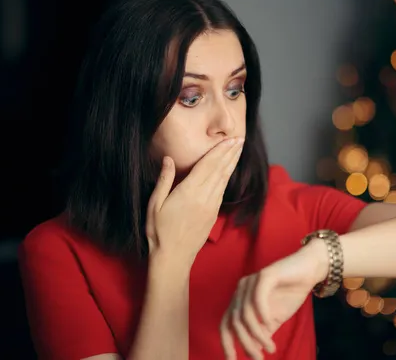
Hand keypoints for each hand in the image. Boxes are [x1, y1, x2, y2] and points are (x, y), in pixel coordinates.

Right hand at [145, 137, 244, 260]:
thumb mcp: (154, 205)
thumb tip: (168, 159)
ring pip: (224, 179)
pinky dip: (227, 177)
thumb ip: (164, 180)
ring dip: (232, 162)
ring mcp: (211, 206)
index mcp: (188, 192)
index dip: (219, 150)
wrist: (173, 257)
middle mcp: (204, 197)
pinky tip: (230, 170)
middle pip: (220, 170)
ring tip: (239, 149)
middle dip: (230, 153)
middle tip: (240, 138)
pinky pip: (222, 190)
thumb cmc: (159, 231)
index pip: (208, 165)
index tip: (229, 139)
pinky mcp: (213, 214)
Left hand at [220, 241, 328, 359]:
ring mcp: (251, 281)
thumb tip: (252, 353)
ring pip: (245, 314)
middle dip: (245, 343)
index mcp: (240, 300)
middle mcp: (241, 290)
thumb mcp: (273, 320)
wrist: (308, 270)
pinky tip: (270, 324)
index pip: (226, 324)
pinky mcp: (265, 275)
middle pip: (234, 322)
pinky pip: (258, 298)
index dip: (226, 344)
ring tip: (270, 348)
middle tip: (259, 358)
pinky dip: (262, 314)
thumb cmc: (289, 294)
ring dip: (257, 335)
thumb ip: (262, 334)